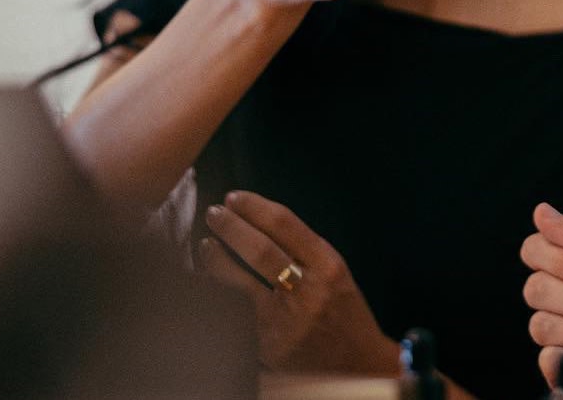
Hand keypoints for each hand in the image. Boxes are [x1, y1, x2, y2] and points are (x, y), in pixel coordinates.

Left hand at [199, 191, 396, 374]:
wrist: (357, 365)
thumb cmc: (345, 314)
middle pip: (258, 248)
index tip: (235, 197)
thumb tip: (259, 223)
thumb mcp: (335, 274)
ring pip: (239, 281)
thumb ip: (304, 251)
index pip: (285, 225)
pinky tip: (208, 283)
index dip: (254, 206)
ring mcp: (285, 319)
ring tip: (205, 245)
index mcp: (328, 266)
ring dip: (216, 258)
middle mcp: (307, 290)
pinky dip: (220, 294)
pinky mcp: (268, 344)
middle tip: (213, 213)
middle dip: (230, 226)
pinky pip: (236, 312)